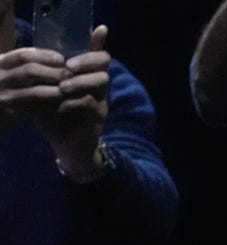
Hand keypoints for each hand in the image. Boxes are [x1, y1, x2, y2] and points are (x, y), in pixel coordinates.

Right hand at [0, 44, 66, 130]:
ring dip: (56, 90)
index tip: (61, 59)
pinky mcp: (11, 113)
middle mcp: (0, 78)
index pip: (23, 55)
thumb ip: (23, 64)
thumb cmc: (2, 89)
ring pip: (35, 92)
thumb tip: (53, 58)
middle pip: (31, 71)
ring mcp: (5, 96)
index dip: (45, 56)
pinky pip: (35, 108)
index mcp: (0, 63)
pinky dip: (51, 105)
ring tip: (71, 90)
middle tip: (71, 75)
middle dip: (54, 72)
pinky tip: (63, 104)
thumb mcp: (7, 72)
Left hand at [43, 26, 110, 173]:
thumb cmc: (55, 118)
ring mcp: (101, 99)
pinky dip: (75, 102)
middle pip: (103, 61)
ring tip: (63, 88)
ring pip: (101, 80)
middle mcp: (96, 85)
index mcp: (84, 76)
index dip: (97, 41)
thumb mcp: (46, 94)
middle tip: (67, 67)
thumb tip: (36, 60)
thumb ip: (47, 79)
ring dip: (81, 81)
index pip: (94, 53)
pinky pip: (91, 102)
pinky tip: (62, 107)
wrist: (66, 147)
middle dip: (86, 60)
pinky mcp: (100, 116)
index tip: (98, 29)